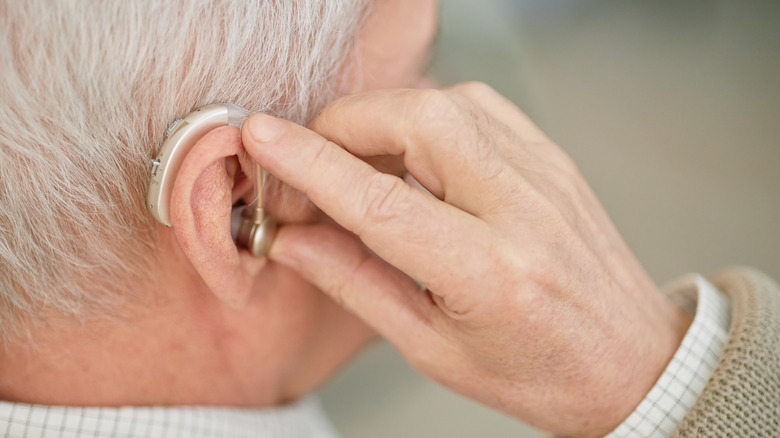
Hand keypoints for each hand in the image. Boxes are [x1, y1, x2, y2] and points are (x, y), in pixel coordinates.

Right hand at [242, 83, 691, 436]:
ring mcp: (543, 172)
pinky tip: (414, 156)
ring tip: (361, 166)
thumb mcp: (433, 349)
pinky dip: (427, 118)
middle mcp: (521, 208)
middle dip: (344, 127)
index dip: (310, 163)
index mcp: (488, 274)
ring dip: (383, 121)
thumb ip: (356, 284)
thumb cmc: (537, 369)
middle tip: (313, 163)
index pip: (379, 200)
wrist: (629, 358)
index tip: (261, 138)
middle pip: (417, 121)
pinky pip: (477, 106)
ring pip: (446, 101)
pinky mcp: (549, 156)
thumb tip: (292, 240)